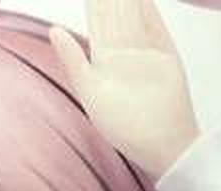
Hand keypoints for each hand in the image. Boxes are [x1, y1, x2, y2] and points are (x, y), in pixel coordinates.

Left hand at [50, 0, 199, 179]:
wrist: (163, 147)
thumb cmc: (127, 130)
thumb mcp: (91, 95)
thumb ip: (73, 62)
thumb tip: (54, 29)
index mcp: (104, 59)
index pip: (97, 17)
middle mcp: (125, 50)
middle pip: (115, 7)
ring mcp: (146, 50)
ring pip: (133, 9)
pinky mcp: (166, 53)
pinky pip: (155, 21)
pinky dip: (148, 4)